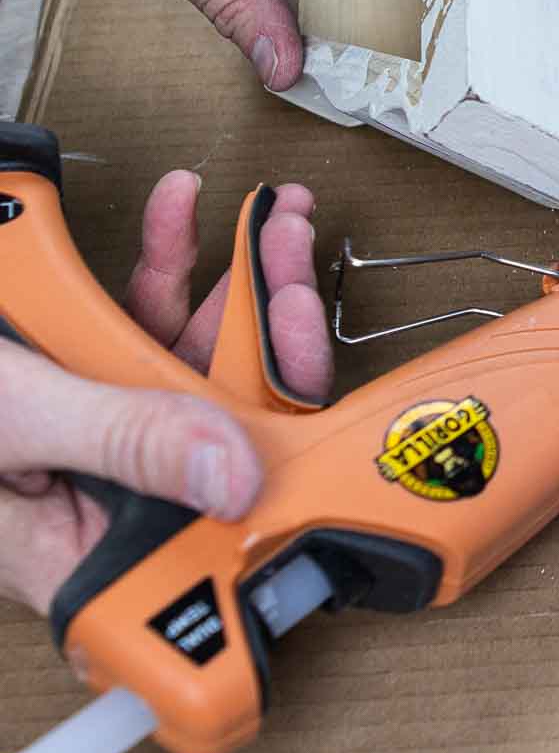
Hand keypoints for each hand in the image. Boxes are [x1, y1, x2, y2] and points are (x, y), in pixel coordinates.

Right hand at [0, 169, 332, 614]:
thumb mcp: (12, 412)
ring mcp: (95, 420)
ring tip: (271, 222)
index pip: (215, 527)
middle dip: (273, 341)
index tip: (333, 415)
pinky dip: (164, 258)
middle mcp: (103, 491)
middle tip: (297, 271)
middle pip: (227, 429)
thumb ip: (120, 439)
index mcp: (86, 545)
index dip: (286, 479)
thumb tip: (235, 475)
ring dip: (239, 283)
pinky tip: (180, 207)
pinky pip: (140, 317)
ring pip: (196, 361)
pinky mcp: (78, 361)